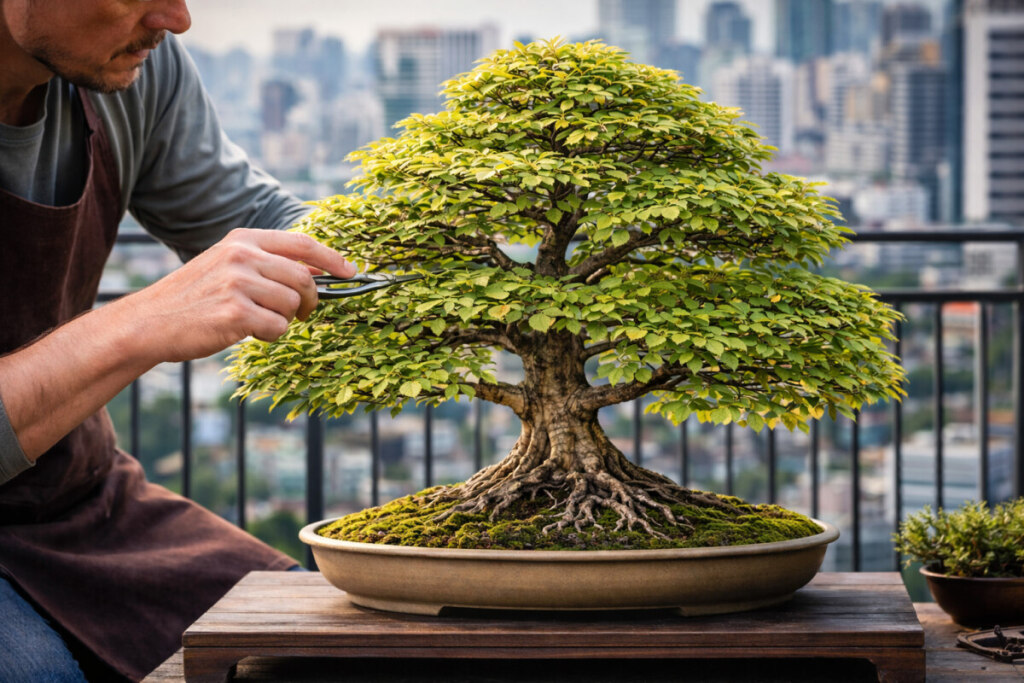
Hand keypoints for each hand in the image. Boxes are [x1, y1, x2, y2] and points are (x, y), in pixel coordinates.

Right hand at [127, 228, 354, 361]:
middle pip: (304, 278)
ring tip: (259, 322)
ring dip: (285, 320)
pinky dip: (270, 335)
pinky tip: (247, 332)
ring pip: (293, 305)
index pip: (302, 243)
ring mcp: (238, 283)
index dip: (332, 259)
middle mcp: (242, 256)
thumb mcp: (227, 265)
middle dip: (311, 301)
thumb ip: (265, 263)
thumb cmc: (194, 298)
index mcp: (243, 239)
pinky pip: (278, 327)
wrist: (150, 322)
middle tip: (302, 314)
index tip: (351, 272)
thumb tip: (314, 272)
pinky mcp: (235, 313)